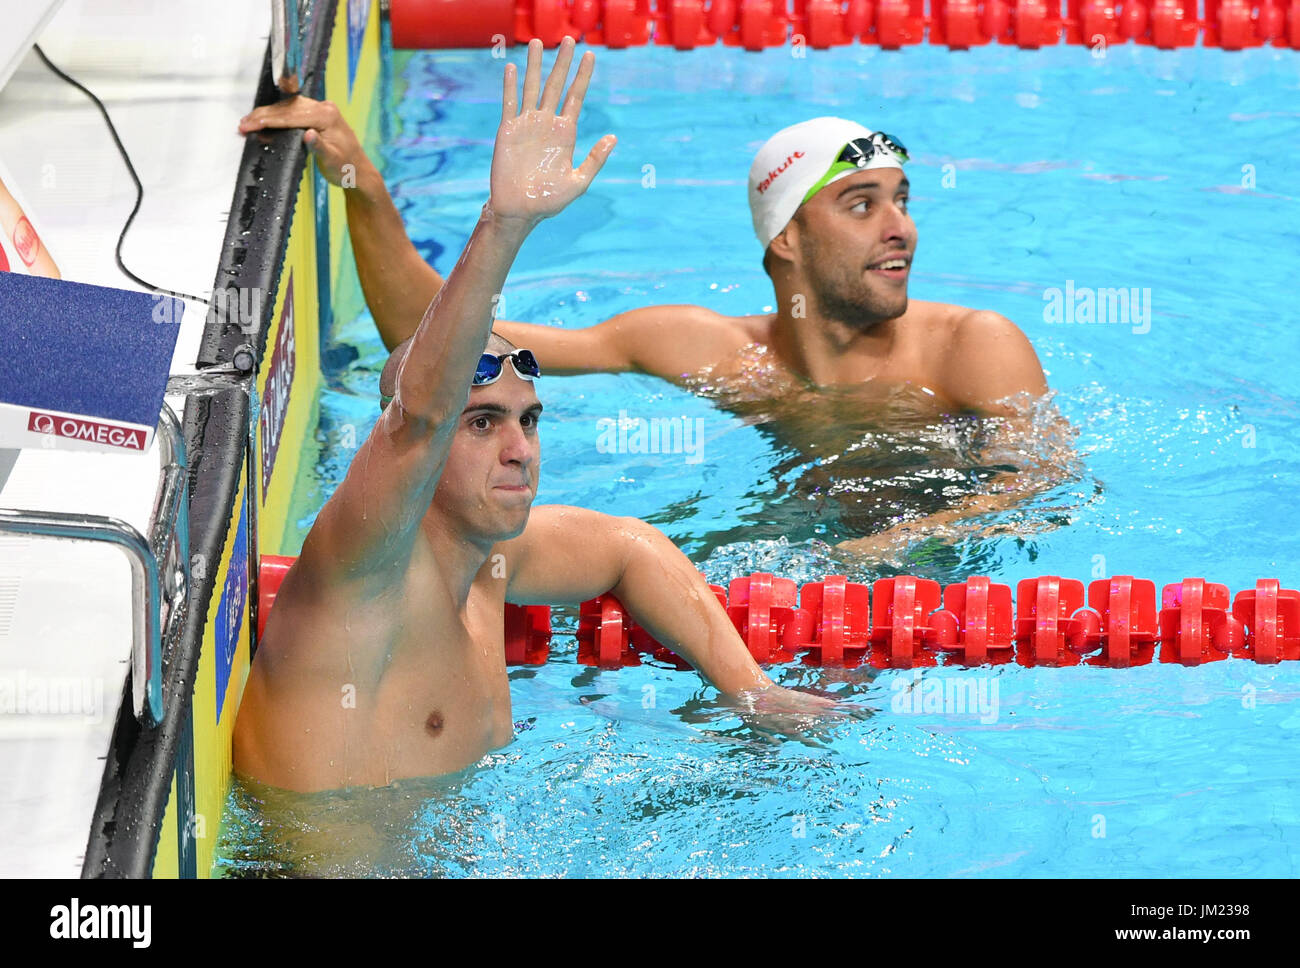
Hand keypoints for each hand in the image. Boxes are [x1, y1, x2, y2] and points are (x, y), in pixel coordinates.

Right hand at [237, 96, 368, 188]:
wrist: (359, 172)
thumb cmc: (346, 169)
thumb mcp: (332, 161)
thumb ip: (319, 147)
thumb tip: (307, 134)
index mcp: (326, 116)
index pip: (290, 115)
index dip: (268, 120)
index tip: (249, 126)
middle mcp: (324, 108)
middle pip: (287, 108)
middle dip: (263, 116)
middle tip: (243, 124)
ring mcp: (321, 110)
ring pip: (288, 108)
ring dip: (268, 114)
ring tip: (248, 122)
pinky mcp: (318, 115)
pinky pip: (293, 112)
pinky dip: (278, 116)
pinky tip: (265, 121)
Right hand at [489, 37, 615, 225]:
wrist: (521, 211)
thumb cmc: (550, 201)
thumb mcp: (578, 182)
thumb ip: (595, 159)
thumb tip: (613, 138)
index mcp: (566, 133)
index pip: (576, 98)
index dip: (583, 77)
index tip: (591, 56)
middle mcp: (547, 124)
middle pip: (556, 86)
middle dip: (563, 63)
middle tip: (569, 39)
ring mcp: (527, 125)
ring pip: (533, 88)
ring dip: (536, 66)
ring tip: (539, 42)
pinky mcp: (508, 130)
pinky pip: (510, 103)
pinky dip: (510, 86)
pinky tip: (511, 68)